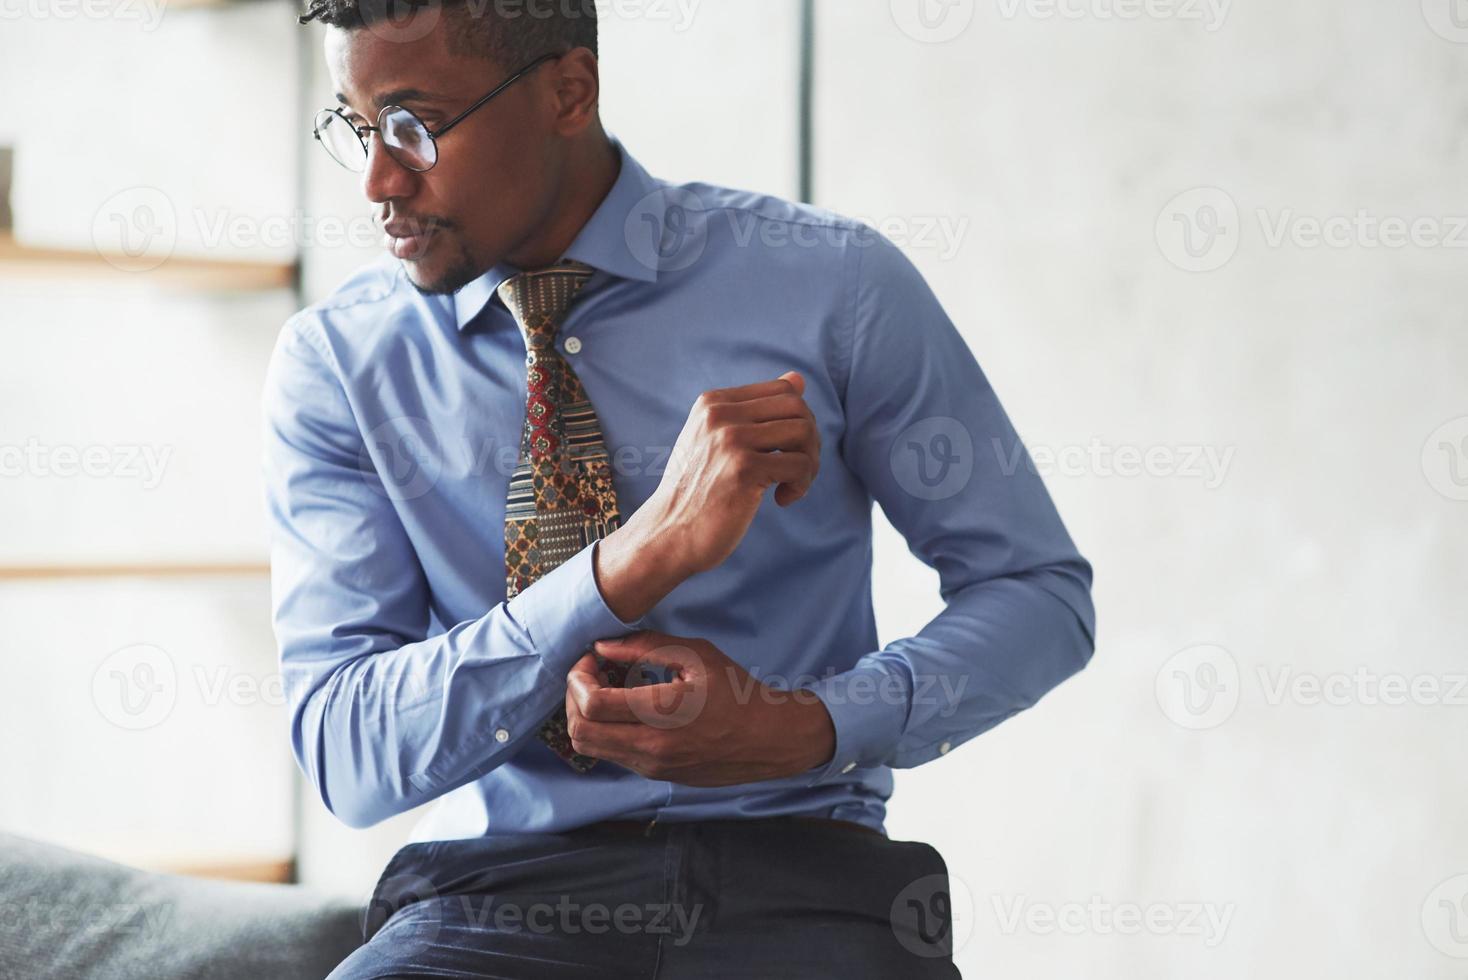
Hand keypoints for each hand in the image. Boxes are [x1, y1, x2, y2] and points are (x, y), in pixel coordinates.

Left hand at [563, 630, 835, 785]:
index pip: (591, 705)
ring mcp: (652, 766)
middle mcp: (652, 747)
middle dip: (573, 698)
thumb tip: (602, 646)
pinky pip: (613, 753)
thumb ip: (646, 648)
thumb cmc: (736, 692)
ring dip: (586, 716)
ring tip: (607, 690)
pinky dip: (606, 730)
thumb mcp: (697, 655)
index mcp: (663, 712)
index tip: (593, 659)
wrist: (769, 740)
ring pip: (590, 748)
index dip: (578, 677)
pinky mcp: (656, 775)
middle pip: (579, 733)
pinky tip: (626, 709)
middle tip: (591, 675)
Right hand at [593, 371, 820, 620]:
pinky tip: (782, 499)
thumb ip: (755, 411)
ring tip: (790, 485)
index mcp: (713, 402)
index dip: (798, 420)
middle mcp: (720, 414)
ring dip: (809, 463)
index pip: (783, 390)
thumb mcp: (719, 442)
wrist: (668, 534)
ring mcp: (731, 440)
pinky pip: (801, 464)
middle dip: (810, 440)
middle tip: (797, 470)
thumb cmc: (697, 492)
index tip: (786, 451)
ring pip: (803, 433)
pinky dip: (801, 484)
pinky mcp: (744, 469)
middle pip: (798, 408)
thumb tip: (798, 378)